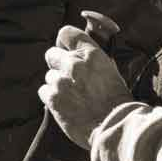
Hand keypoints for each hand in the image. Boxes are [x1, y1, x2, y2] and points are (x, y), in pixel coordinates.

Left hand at [40, 25, 133, 148]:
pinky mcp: (53, 98)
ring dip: (56, 85)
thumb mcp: (111, 71)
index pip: (66, 33)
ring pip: (49, 76)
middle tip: (68, 78)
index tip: (65, 50)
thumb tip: (81, 56)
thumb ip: (93, 60)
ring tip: (72, 97)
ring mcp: (61, 81)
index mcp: (91, 54)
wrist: (115, 127)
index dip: (63, 42)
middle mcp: (74, 64)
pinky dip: (51, 98)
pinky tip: (65, 106)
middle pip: (51, 54)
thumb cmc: (117, 102)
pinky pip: (43, 91)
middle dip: (57, 65)